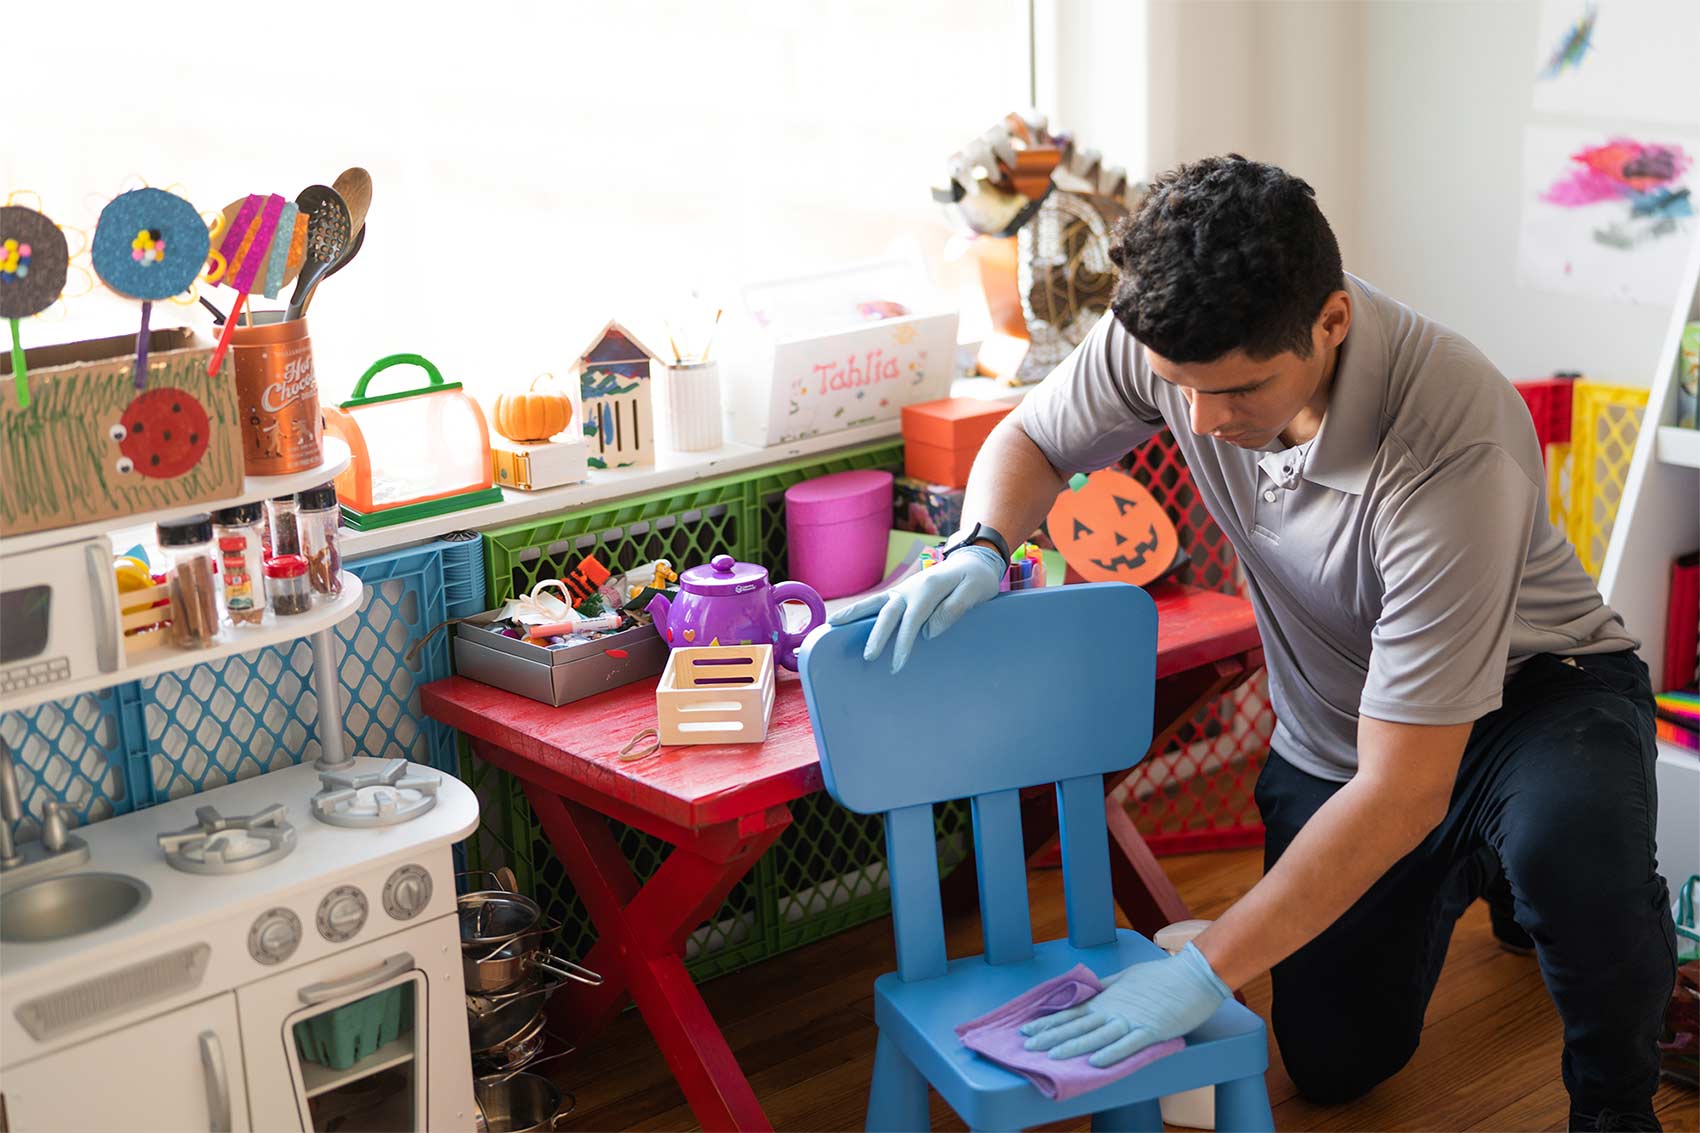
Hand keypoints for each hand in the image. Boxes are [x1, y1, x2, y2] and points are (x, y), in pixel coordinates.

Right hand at [826, 542, 1004, 672]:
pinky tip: (844, 618)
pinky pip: (878, 602)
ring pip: (876, 603)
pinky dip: (860, 609)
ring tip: (833, 624)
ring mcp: (904, 589)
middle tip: (868, 656)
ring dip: (854, 614)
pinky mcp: (902, 592)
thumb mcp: (977, 590)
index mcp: (930, 587)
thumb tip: (930, 630)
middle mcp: (912, 587)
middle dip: (877, 634)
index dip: (904, 641)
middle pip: (889, 612)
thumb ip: (955, 608)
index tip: (897, 663)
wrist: (975, 559)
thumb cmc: (978, 579)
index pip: (913, 619)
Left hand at [1020, 943, 1229, 1067]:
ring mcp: (1132, 1021)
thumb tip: (1087, 992)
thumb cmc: (1161, 976)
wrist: (1194, 975)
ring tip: (1052, 1056)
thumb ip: (1106, 988)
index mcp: (1107, 999)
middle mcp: (1114, 1010)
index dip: (1049, 1023)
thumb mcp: (1126, 977)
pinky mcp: (1152, 1031)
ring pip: (1097, 1035)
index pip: (1072, 1013)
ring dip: (1074, 1046)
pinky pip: (1128, 1044)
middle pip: (1077, 1025)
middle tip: (1027, 1047)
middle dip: (1051, 1037)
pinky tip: (1096, 1062)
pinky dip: (1112, 1053)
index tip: (1027, 1031)